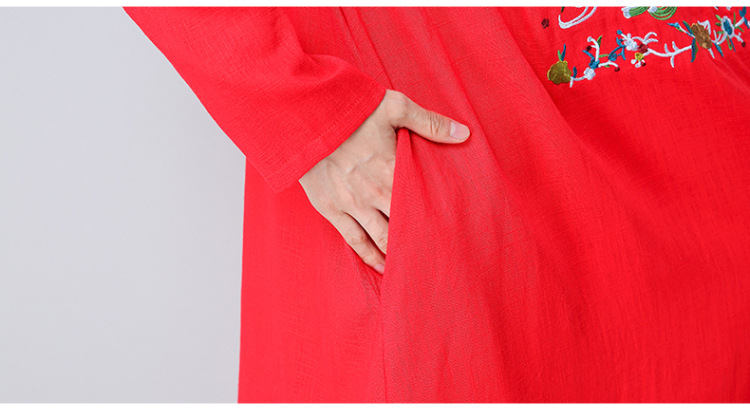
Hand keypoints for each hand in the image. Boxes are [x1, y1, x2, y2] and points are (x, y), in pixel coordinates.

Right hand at [298, 89, 469, 273]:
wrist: (304, 114)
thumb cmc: (350, 108)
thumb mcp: (394, 106)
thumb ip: (429, 123)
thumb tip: (463, 134)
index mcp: (393, 169)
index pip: (422, 204)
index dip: (437, 220)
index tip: (451, 233)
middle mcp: (374, 193)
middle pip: (404, 227)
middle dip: (419, 243)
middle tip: (436, 257)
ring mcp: (351, 204)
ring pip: (380, 240)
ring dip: (397, 256)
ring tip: (412, 269)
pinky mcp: (330, 209)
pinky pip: (353, 240)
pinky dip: (369, 256)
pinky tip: (381, 267)